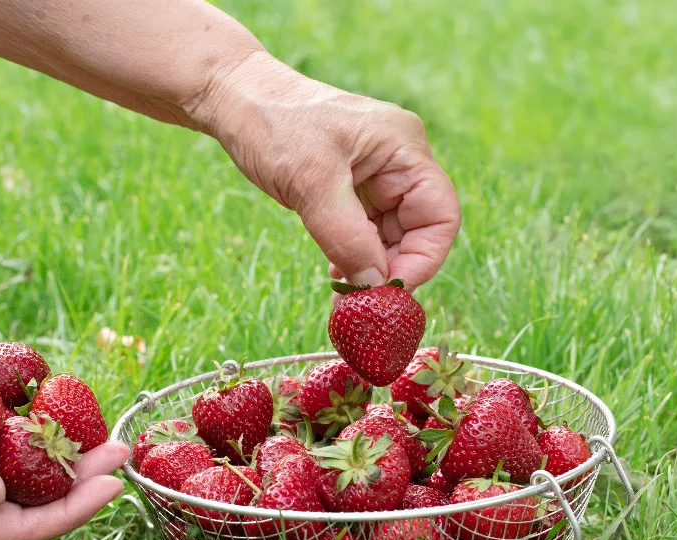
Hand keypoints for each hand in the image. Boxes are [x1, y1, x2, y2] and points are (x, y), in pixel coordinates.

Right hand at [0, 362, 129, 539]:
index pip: (15, 530)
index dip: (68, 514)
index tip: (111, 485)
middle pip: (26, 500)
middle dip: (77, 480)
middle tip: (119, 448)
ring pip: (12, 467)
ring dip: (55, 449)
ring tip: (95, 420)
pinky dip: (18, 419)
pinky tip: (43, 396)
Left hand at [193, 52, 460, 289]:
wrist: (236, 101)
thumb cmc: (274, 125)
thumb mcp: (312, 182)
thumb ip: (347, 237)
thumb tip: (375, 285)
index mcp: (404, 149)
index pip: (440, 215)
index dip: (423, 259)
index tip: (389, 290)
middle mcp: (398, 163)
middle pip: (417, 231)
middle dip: (392, 268)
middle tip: (362, 302)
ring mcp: (376, 177)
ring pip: (389, 238)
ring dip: (370, 268)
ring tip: (345, 295)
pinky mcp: (351, 191)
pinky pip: (365, 233)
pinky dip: (354, 258)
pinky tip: (337, 276)